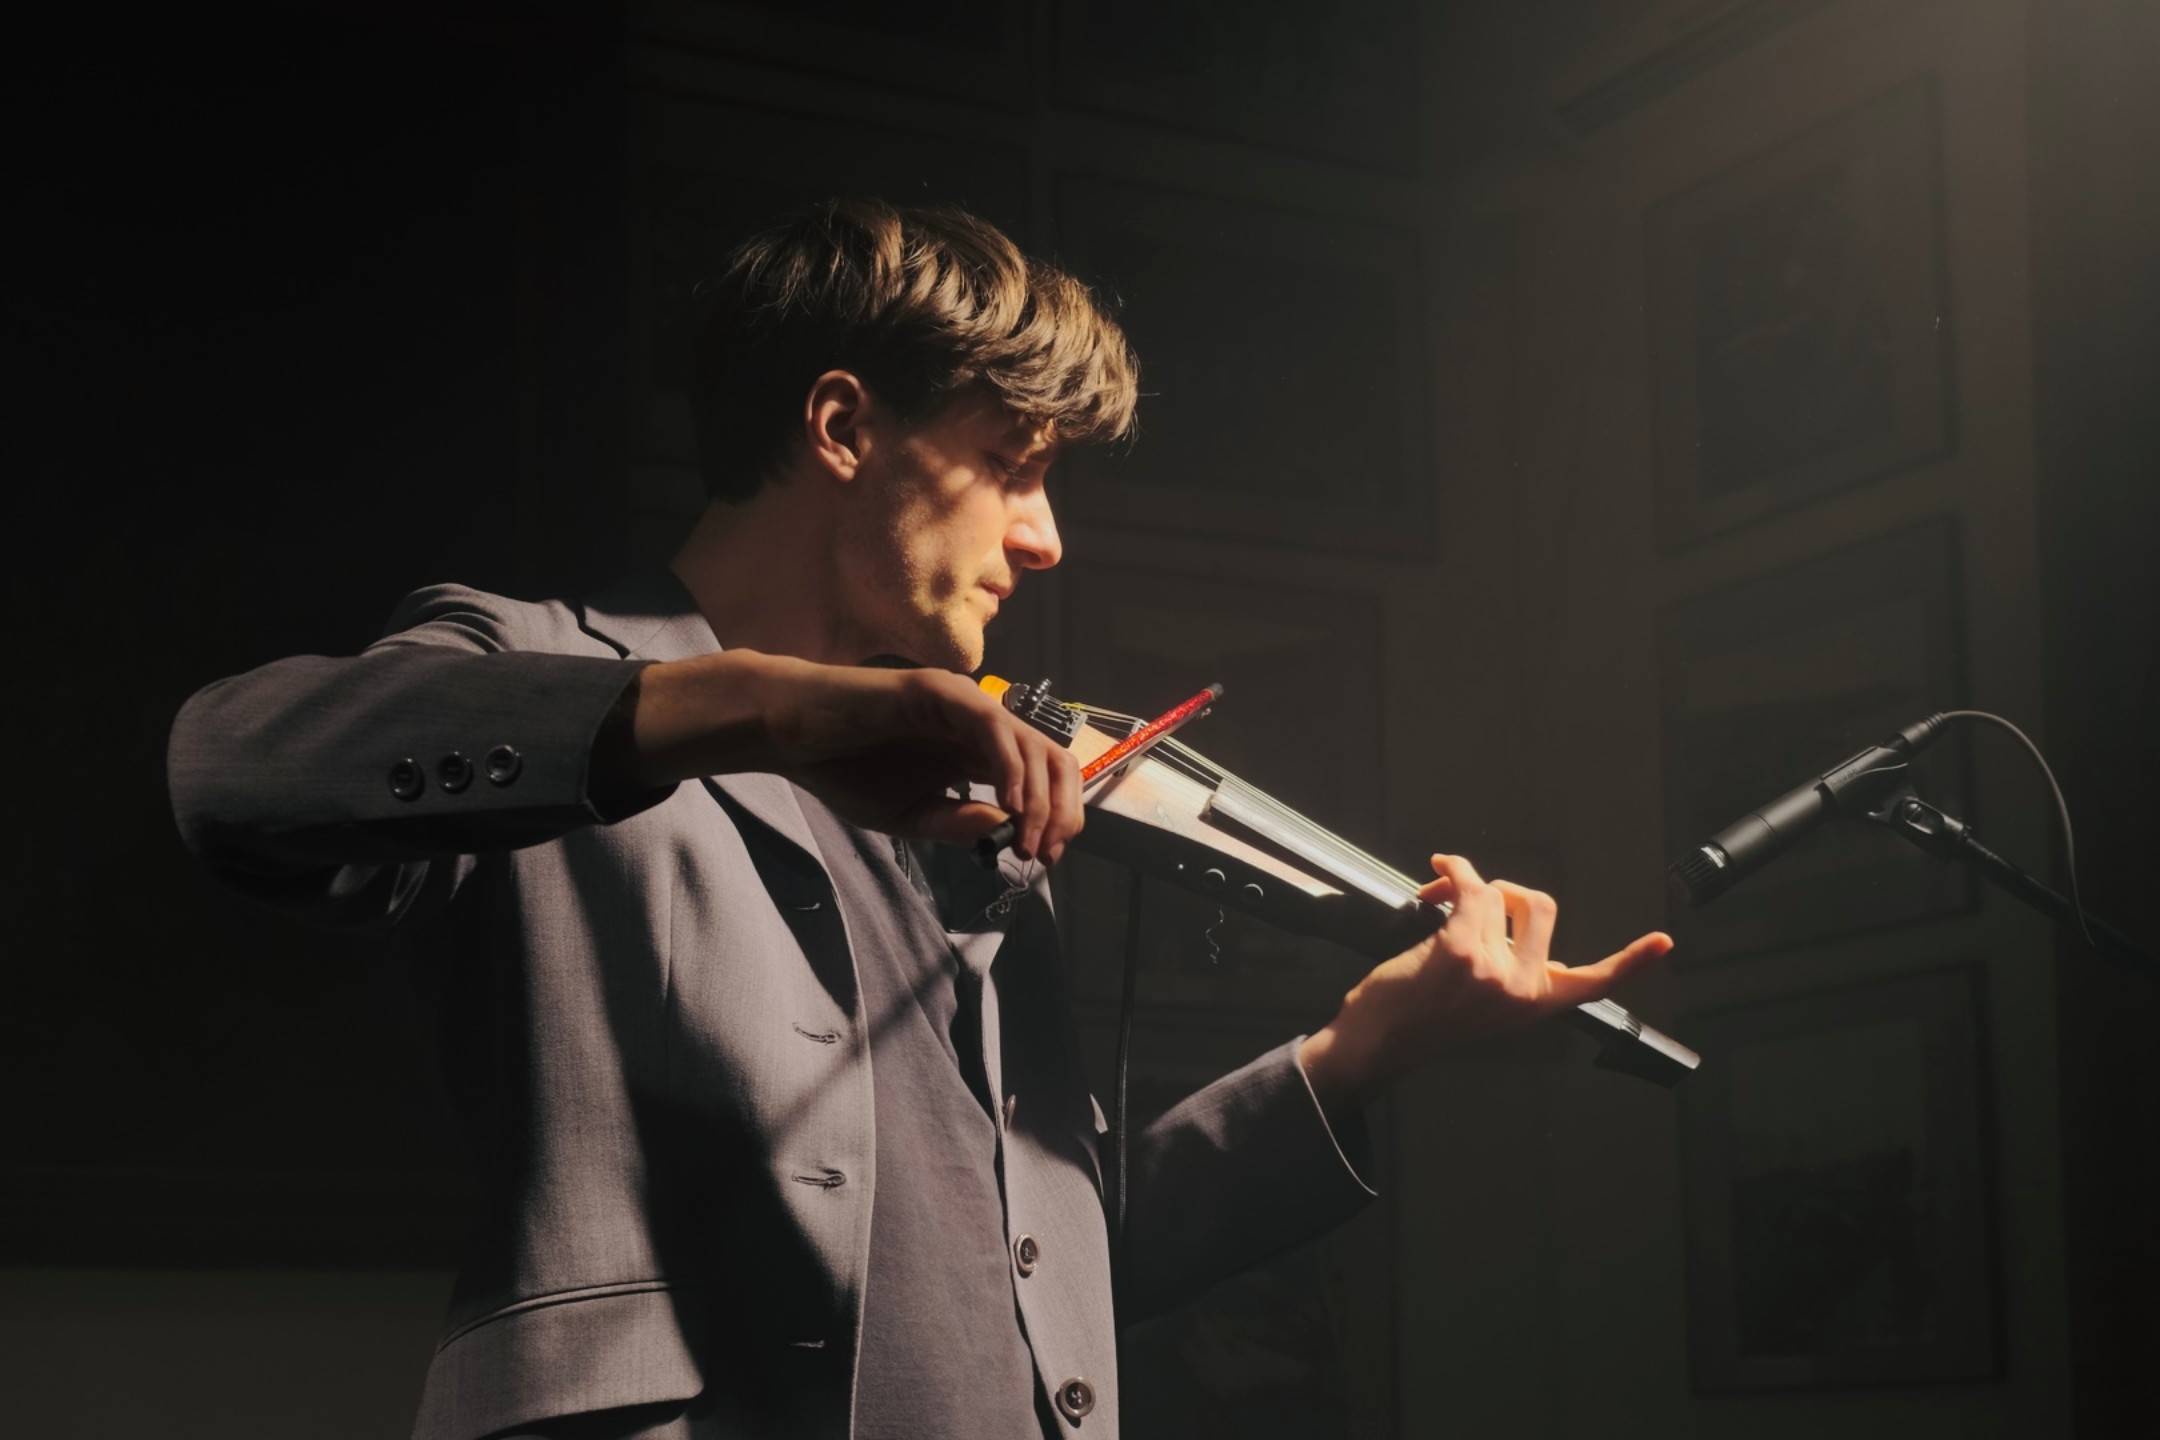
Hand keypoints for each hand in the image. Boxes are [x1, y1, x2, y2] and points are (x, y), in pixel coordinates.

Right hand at [624, 651, 1083, 860]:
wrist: (792, 737)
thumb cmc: (844, 771)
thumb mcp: (909, 815)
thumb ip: (958, 823)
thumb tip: (1010, 830)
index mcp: (977, 753)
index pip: (1043, 779)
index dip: (1057, 817)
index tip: (1043, 858)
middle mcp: (980, 725)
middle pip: (1053, 760)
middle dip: (1060, 811)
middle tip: (1042, 854)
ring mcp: (964, 704)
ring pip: (1033, 743)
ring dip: (1040, 798)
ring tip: (1027, 838)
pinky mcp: (940, 691)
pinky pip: (993, 726)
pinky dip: (1011, 765)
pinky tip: (1008, 803)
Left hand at [1299, 853, 1672, 1106]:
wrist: (1377, 1041)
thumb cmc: (1420, 1020)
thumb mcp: (1486, 1010)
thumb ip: (1517, 980)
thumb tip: (1534, 944)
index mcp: (1534, 1006)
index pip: (1594, 984)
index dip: (1633, 962)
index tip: (1664, 943)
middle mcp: (1522, 990)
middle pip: (1540, 905)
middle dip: (1505, 889)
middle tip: (1473, 899)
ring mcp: (1495, 969)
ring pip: (1497, 892)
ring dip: (1466, 882)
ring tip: (1438, 894)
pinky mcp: (1462, 949)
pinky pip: (1470, 887)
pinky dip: (1454, 869)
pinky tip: (1441, 870)